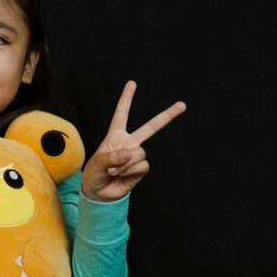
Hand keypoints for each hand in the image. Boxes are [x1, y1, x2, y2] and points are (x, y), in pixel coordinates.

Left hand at [81, 81, 185, 201]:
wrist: (99, 194)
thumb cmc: (94, 175)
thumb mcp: (97, 163)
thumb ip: (112, 157)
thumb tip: (129, 154)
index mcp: (115, 135)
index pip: (121, 114)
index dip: (126, 98)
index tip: (132, 83)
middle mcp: (129, 142)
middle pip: (151, 127)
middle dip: (167, 116)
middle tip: (183, 105)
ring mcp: (136, 155)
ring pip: (140, 152)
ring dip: (125, 163)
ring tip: (114, 171)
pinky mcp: (141, 168)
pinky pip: (142, 165)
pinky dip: (130, 170)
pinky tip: (122, 175)